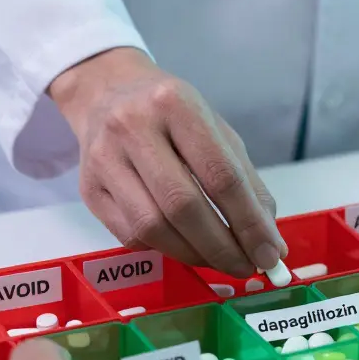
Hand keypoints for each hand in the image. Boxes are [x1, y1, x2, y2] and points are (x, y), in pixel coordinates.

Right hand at [50, 47, 285, 277]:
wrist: (106, 93)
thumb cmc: (171, 115)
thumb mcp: (216, 131)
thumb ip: (246, 183)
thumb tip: (269, 242)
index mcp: (177, 105)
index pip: (220, 176)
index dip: (249, 223)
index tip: (269, 255)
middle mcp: (134, 127)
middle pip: (183, 206)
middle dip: (222, 247)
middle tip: (246, 267)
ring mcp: (104, 158)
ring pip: (153, 227)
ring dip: (194, 255)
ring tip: (220, 261)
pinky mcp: (89, 188)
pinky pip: (131, 235)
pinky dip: (166, 249)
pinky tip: (185, 246)